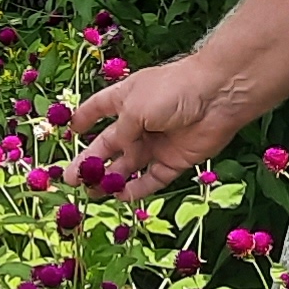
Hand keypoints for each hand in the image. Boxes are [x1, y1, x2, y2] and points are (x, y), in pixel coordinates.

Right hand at [72, 54, 230, 196]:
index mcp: (127, 98)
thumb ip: (119, 133)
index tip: (70, 132)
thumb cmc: (172, 91)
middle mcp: (139, 121)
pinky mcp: (174, 161)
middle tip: (71, 179)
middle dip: (91, 161)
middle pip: (110, 144)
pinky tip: (119, 196)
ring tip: (91, 193)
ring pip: (128, 166)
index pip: (99, 108)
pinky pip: (151, 180)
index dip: (84, 118)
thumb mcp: (134, 108)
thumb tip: (113, 153)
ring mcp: (157, 143)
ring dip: (110, 178)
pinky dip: (136, 189)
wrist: (218, 97)